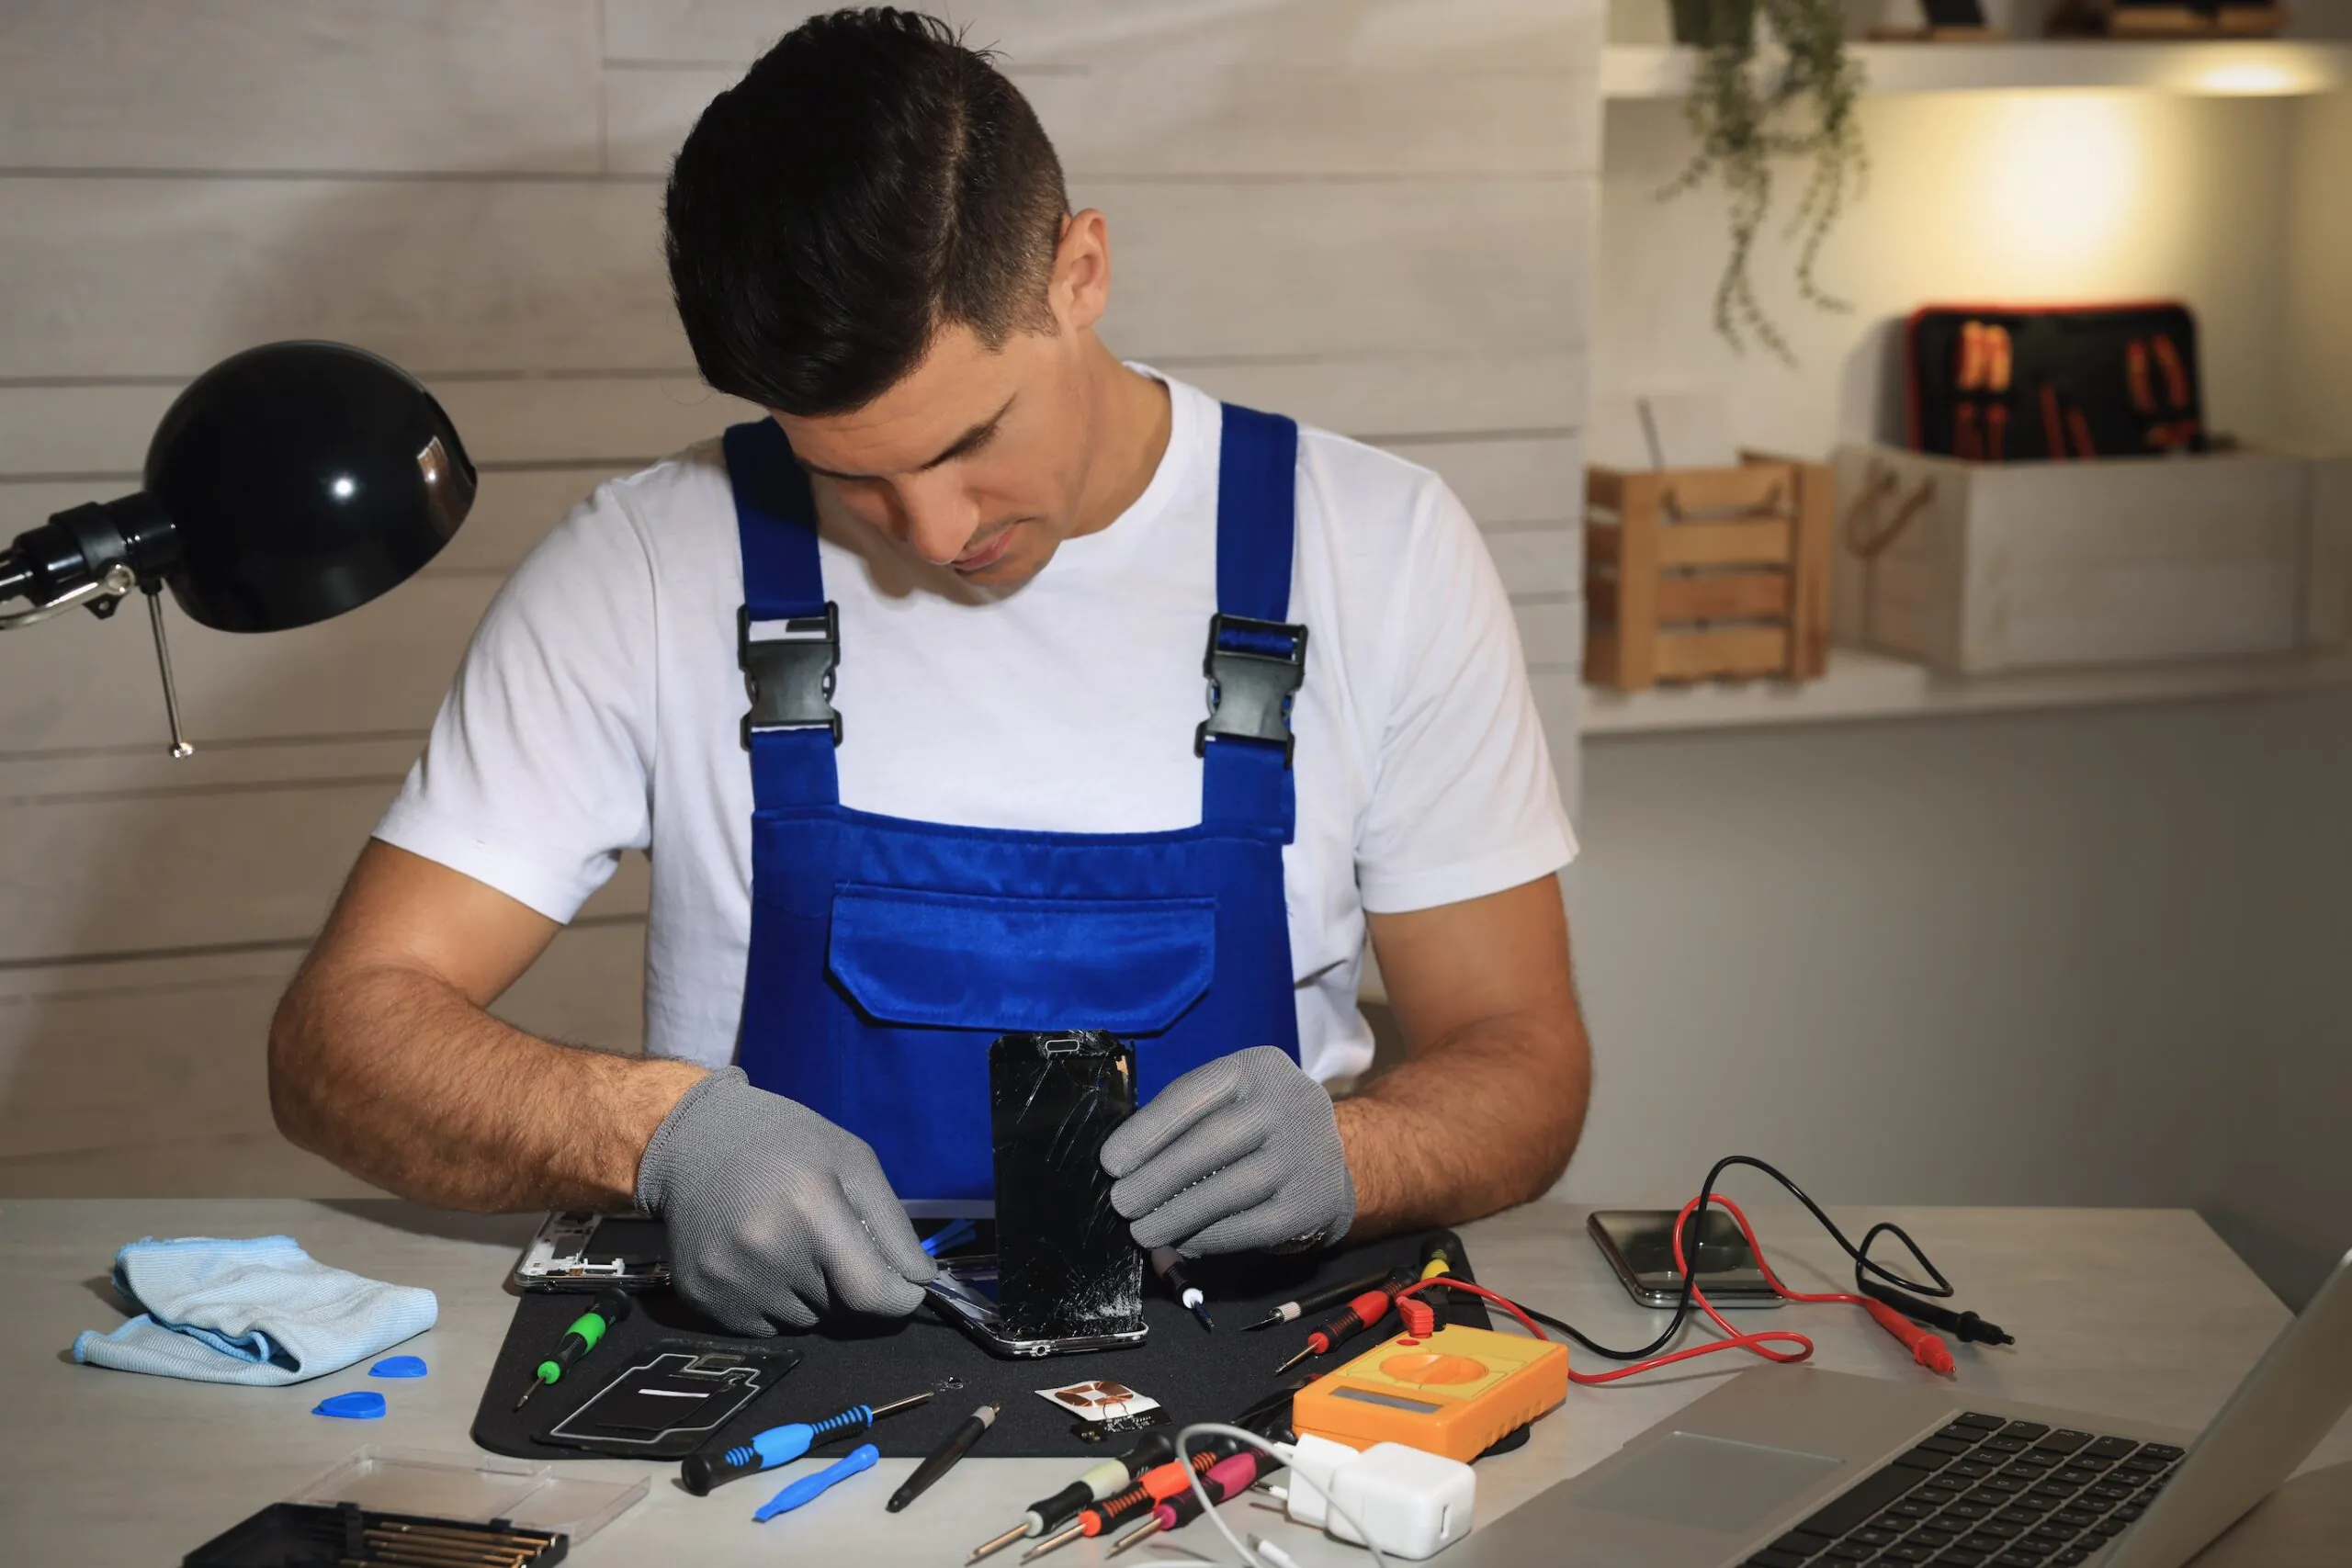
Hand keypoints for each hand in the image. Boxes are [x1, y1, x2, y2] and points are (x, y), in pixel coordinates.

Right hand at [635, 1068, 934, 1332]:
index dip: (899, 1298)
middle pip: (840, 1308)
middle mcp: (767, 1250)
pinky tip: (759, 1258)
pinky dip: (774, 1302)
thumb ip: (892, 1226)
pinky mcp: (703, 1298)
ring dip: (811, 1293)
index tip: (906, 1288)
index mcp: (811, 1208)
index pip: (871, 1293)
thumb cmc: (787, 1144)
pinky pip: (765, 1326)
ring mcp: (730, 1278)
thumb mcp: (853, 1162)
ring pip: (804, 1319)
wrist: (695, 1141)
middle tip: (827, 1239)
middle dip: (849, 1284)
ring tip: (788, 1242)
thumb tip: (920, 1281)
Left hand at [1101, 1046, 1355, 1256]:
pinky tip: (1184, 1243)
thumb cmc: (1254, 1129)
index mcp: (1258, 1067)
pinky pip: (1252, 1226)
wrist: (1329, 1160)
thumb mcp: (1228, 1103)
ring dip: (1178, 1215)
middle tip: (1121, 1203)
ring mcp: (1308, 1153)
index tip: (1110, 1163)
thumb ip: (1184, 1124)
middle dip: (1158, 1177)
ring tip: (1142, 1231)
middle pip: (1212, 1142)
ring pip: (1231, 1189)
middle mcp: (1291, 1103)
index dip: (1147, 1130)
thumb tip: (1126, 1169)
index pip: (1193, 1094)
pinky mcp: (1314, 1202)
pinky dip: (1211, 1237)